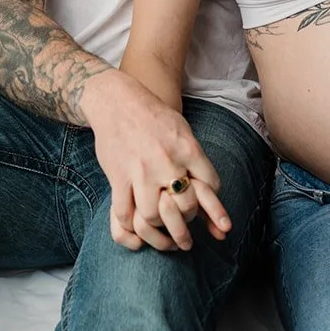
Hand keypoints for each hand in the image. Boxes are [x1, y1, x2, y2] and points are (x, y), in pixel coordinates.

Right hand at [85, 75, 231, 252]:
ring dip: (158, 228)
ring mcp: (140, 171)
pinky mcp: (118, 177)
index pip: (211, 187)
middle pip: (185, 207)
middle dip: (186, 220)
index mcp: (188, 148)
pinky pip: (124, 213)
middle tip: (183, 225)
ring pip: (153, 216)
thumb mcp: (184, 132)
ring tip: (161, 229)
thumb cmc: (155, 118)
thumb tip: (211, 192)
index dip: (211, 203)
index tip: (205, 208)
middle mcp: (166, 161)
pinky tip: (137, 227)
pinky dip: (131, 227)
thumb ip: (198, 162)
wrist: (118, 102)